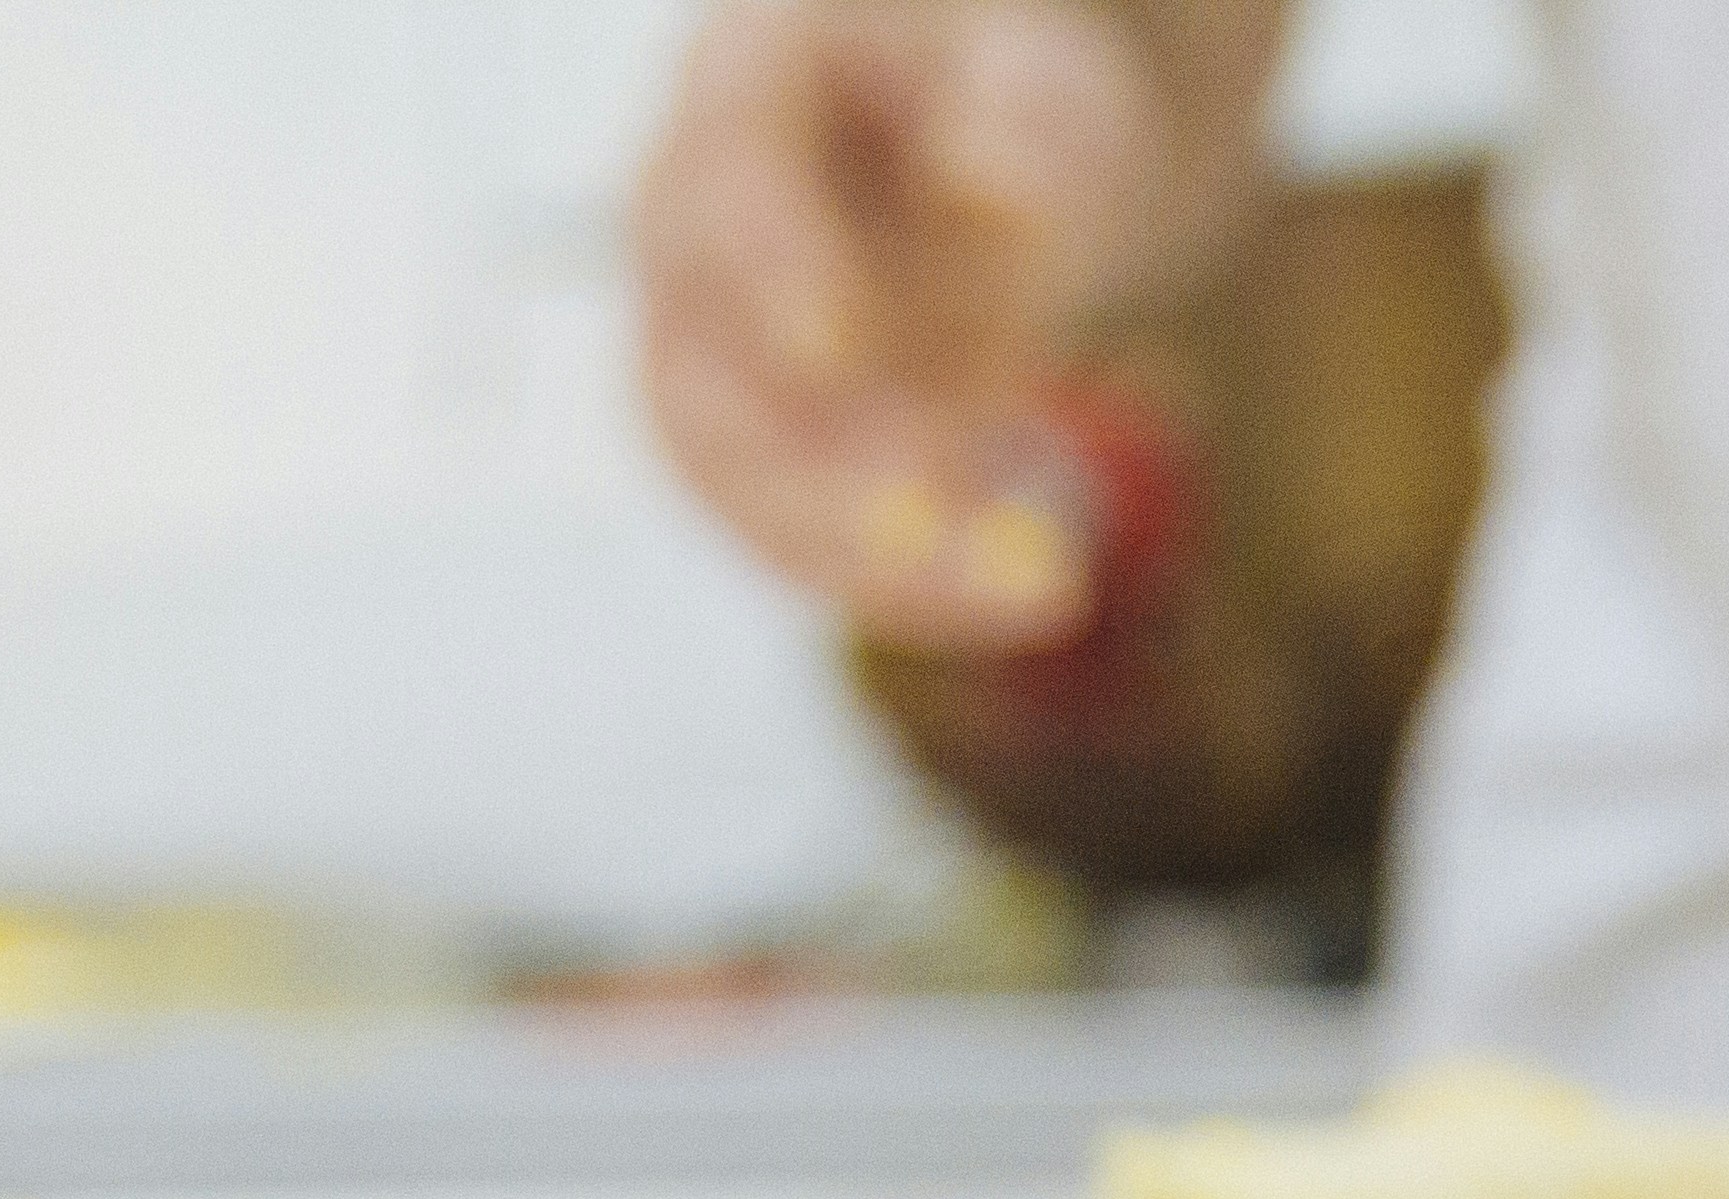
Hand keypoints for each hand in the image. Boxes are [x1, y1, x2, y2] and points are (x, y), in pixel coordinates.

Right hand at [635, 0, 1173, 652]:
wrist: (987, 155)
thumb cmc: (1007, 93)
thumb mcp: (1044, 78)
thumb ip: (1027, 129)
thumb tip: (999, 191)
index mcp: (742, 86)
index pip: (730, 185)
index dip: (773, 270)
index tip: (836, 348)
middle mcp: (683, 225)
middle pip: (704, 373)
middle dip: (830, 469)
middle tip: (962, 507)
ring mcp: (694, 345)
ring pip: (735, 484)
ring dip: (873, 557)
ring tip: (1036, 580)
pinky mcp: (739, 446)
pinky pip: (788, 539)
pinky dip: (898, 582)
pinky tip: (1017, 590)